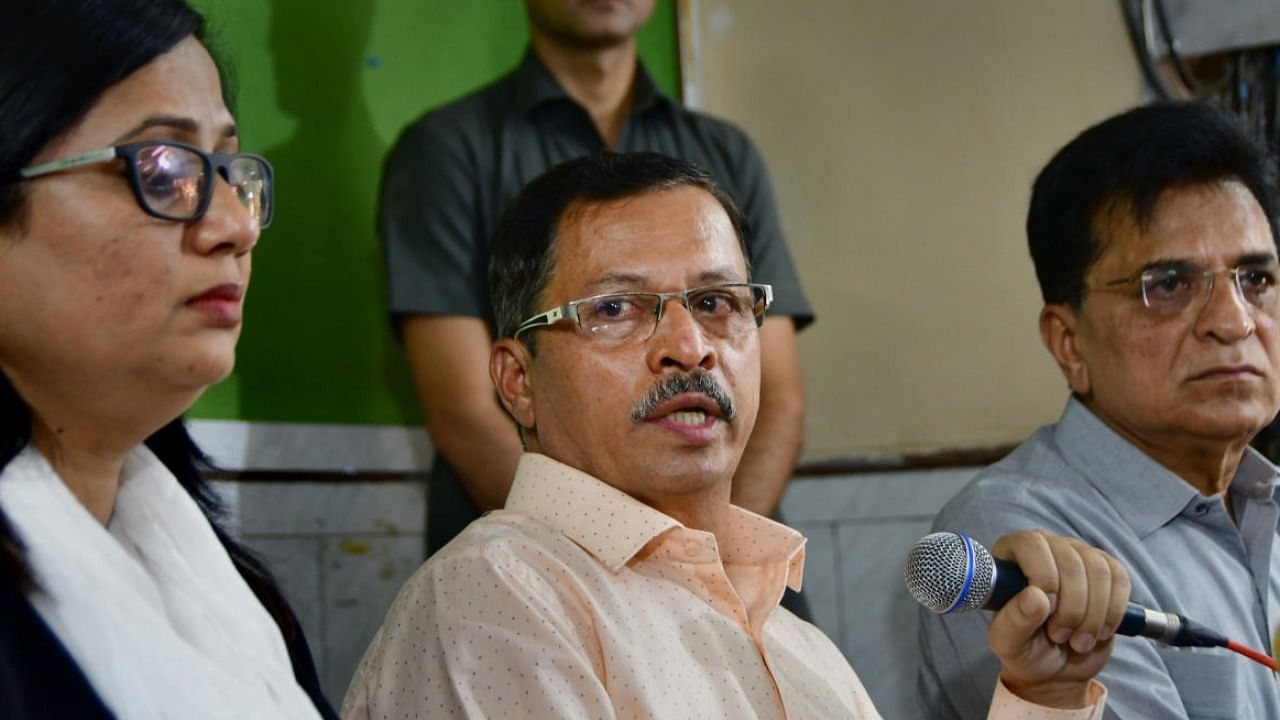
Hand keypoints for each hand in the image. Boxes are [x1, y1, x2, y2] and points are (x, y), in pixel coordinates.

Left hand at [986, 530, 1130, 708]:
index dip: (1044, 577)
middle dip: (1072, 607)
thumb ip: (1014, 621)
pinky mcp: (1107, 571)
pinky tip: (1099, 632)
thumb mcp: (1009, 643)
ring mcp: (1079, 555)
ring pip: (1099, 570)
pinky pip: (1120, 580)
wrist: (1056, 667)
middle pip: (1071, 560)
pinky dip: (1114, 611)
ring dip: (1094, 614)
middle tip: (1060, 637)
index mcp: (1012, 555)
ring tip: (1079, 641)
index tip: (1048, 612)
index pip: (1032, 544)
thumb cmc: (1025, 648)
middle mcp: (1046, 547)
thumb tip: (1035, 597)